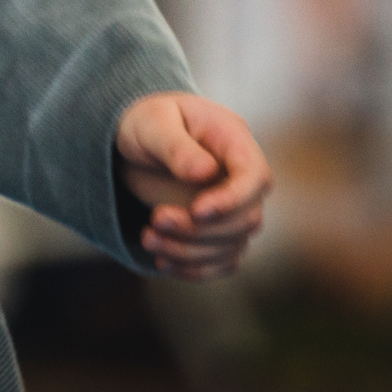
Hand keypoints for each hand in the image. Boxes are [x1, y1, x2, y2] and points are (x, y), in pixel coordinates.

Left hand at [115, 92, 269, 280]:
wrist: (135, 141)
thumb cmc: (146, 122)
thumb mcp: (152, 123)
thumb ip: (176, 146)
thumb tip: (205, 172)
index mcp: (234, 141)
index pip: (255, 177)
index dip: (233, 200)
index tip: (196, 211)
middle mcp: (241, 178)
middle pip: (246, 219)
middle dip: (201, 229)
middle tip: (156, 219)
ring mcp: (233, 208)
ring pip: (233, 245)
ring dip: (191, 252)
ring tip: (147, 238)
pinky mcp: (218, 232)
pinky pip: (221, 261)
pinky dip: (194, 269)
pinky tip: (161, 262)